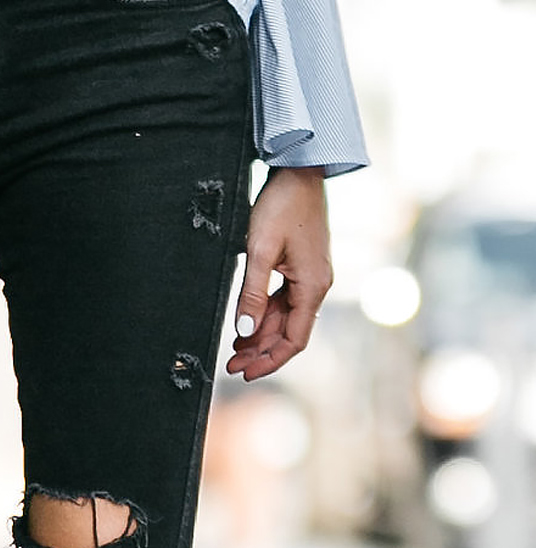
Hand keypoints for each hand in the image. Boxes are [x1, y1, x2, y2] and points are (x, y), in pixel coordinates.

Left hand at [226, 167, 331, 380]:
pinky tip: (246, 320)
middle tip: (231, 364)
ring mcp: (310, 277)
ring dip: (260, 333)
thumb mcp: (260, 251)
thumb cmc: (282, 207)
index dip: (270, 360)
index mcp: (313, 288)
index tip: (245, 373)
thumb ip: (252, 293)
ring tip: (234, 348)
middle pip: (288, 332)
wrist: (299, 174)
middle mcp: (316, 286)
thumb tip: (244, 330)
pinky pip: (283, 299)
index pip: (294, 340)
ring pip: (284, 317)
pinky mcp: (301, 267)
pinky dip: (264, 312)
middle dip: (260, 351)